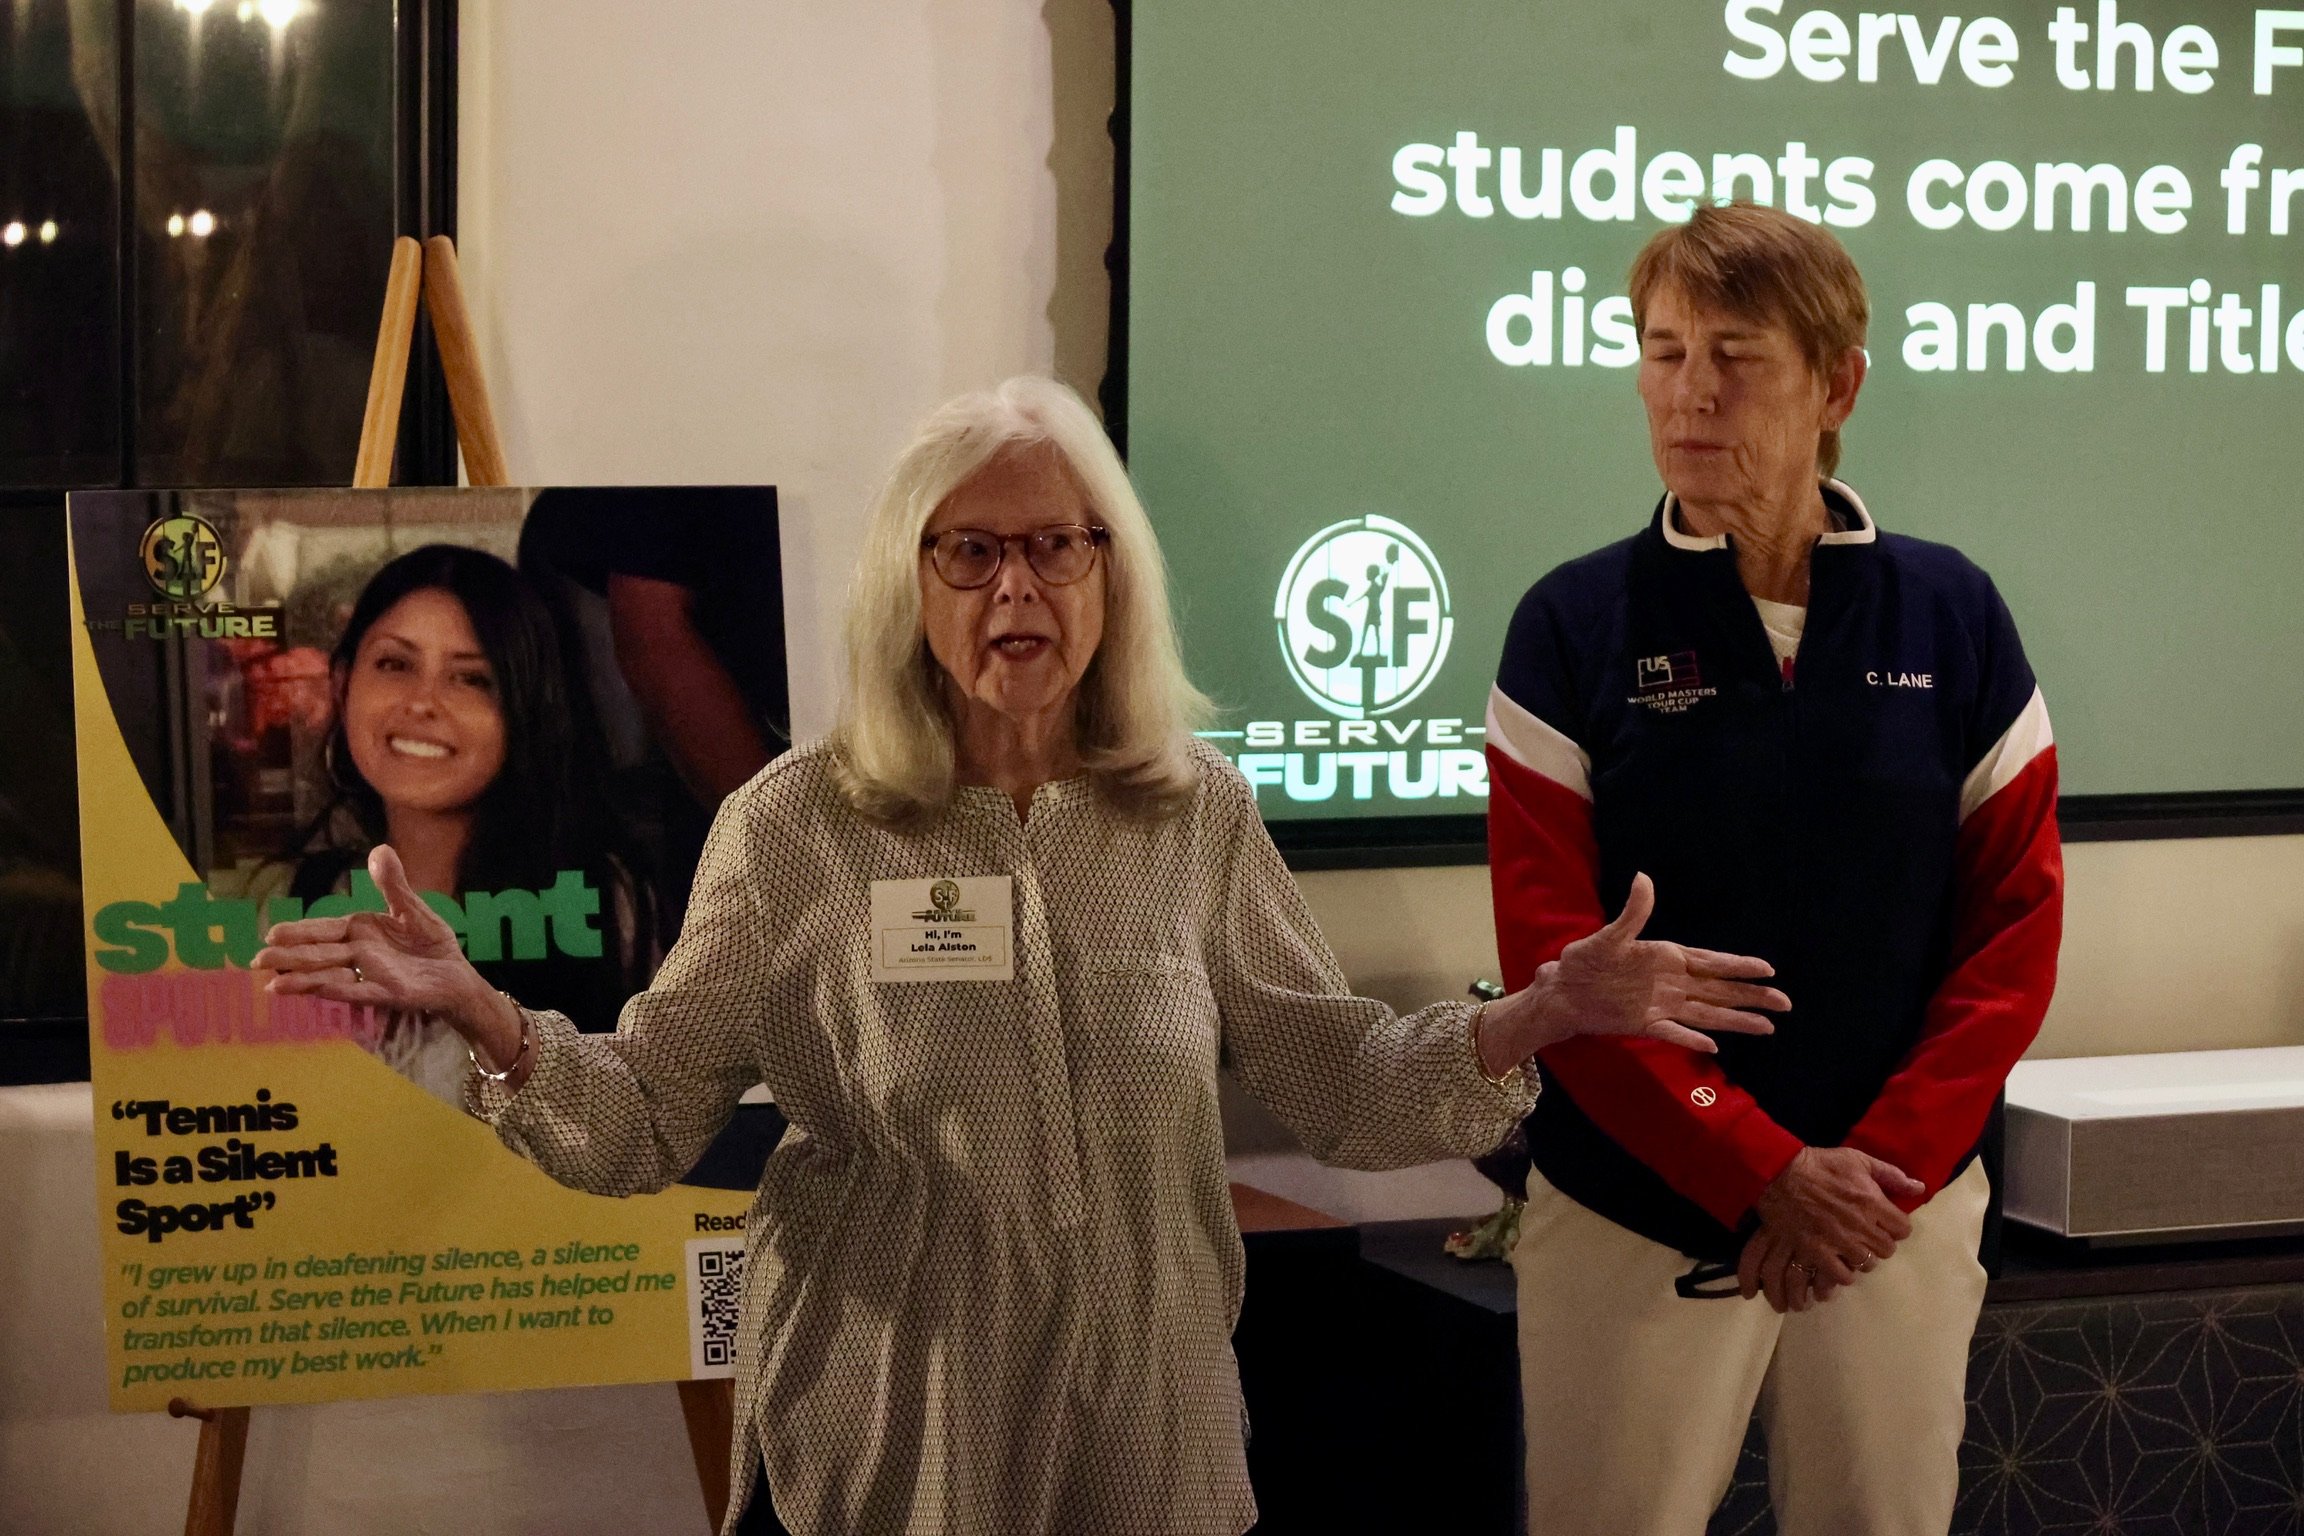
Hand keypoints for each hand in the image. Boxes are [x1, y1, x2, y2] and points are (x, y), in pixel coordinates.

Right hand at [253, 846, 511, 1055]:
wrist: (456, 974)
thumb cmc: (431, 943)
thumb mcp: (412, 908)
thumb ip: (393, 883)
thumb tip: (379, 849)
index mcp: (359, 931)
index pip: (323, 930)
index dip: (299, 932)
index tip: (272, 933)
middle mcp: (358, 954)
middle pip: (318, 955)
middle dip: (289, 958)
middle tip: (258, 961)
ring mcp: (370, 975)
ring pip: (330, 977)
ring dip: (303, 981)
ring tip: (275, 987)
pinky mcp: (387, 993)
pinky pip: (360, 991)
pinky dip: (339, 990)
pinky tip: (319, 990)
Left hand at [1485, 874, 1787, 1067]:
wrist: (1562, 991)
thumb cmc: (1584, 960)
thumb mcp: (1608, 935)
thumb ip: (1633, 912)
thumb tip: (1644, 878)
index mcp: (1667, 958)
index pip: (1712, 962)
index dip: (1739, 966)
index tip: (1769, 969)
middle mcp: (1671, 983)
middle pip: (1720, 991)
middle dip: (1752, 996)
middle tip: (1785, 1003)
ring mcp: (1661, 1006)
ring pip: (1707, 1014)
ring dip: (1736, 1021)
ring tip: (1768, 1027)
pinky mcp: (1645, 1025)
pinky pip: (1673, 1033)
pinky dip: (1691, 1039)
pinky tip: (1713, 1048)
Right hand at [1736, 1147, 1922, 1310]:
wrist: (1779, 1174)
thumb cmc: (1820, 1165)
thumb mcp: (1857, 1159)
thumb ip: (1890, 1175)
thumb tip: (1920, 1188)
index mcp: (1872, 1201)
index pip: (1903, 1229)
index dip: (1896, 1226)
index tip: (1884, 1222)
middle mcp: (1860, 1225)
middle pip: (1887, 1249)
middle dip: (1880, 1242)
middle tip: (1867, 1235)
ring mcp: (1838, 1241)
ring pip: (1867, 1264)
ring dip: (1862, 1257)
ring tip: (1852, 1248)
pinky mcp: (1817, 1252)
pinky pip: (1842, 1276)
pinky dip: (1844, 1272)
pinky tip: (1838, 1261)